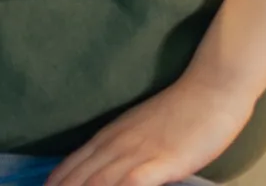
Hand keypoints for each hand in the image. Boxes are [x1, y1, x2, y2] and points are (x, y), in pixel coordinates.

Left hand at [49, 70, 255, 185]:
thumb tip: (105, 169)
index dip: (55, 183)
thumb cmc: (181, 112)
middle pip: (76, 179)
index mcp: (107, 138)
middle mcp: (114, 146)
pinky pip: (131, 184)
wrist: (210, 89)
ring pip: (95, 183)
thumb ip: (122, 149)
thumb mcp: (141, 130)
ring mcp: (135, 154)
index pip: (68, 167)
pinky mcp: (159, 162)